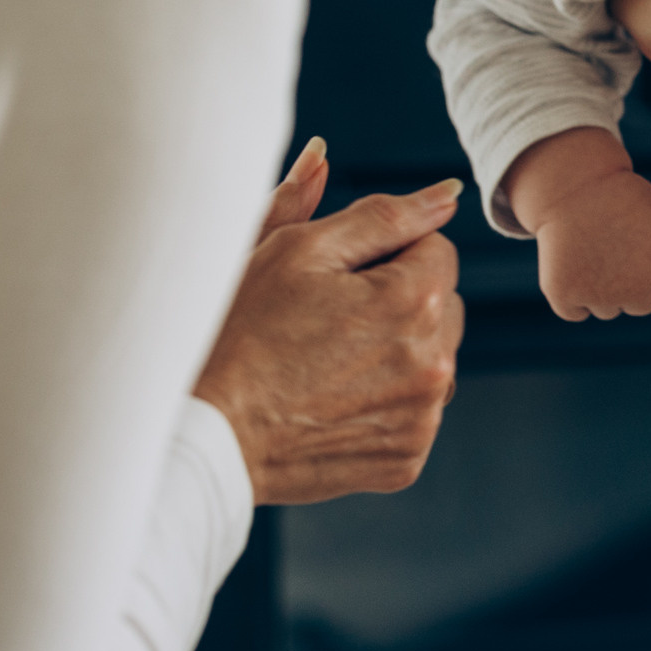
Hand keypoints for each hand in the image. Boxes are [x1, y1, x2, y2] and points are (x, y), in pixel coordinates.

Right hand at [195, 163, 465, 505]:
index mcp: (416, 300)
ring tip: (327, 360)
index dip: (384, 254)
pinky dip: (386, 399)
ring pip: (432, 356)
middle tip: (327, 320)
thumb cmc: (238, 332)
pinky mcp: (408, 456)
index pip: (435, 247)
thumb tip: (447, 194)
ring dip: (397, 349)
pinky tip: (332, 400)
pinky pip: (417, 408)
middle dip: (399, 300)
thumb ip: (383, 215)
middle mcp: (435, 361)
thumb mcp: (299, 250)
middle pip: (442, 302)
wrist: (202, 433)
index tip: (335, 280)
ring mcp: (424, 415)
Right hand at [502, 126, 650, 319]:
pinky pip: (575, 313)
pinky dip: (572, 295)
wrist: (576, 185)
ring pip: (610, 310)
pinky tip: (573, 263)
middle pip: (643, 305)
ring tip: (596, 250)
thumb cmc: (629, 201)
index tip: (645, 241)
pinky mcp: (563, 295)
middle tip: (619, 245)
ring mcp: (597, 296)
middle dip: (635, 281)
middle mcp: (634, 292)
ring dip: (605, 289)